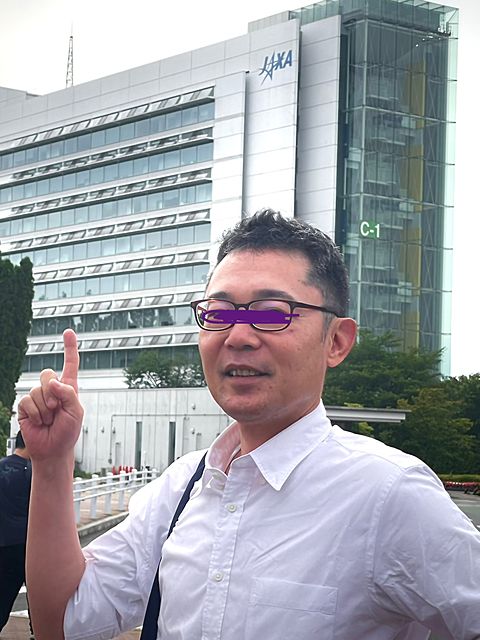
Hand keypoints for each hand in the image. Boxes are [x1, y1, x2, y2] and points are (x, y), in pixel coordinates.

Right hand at [18, 329, 83, 462]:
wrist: (53, 450)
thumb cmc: (68, 432)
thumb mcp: (76, 412)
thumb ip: (68, 394)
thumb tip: (54, 381)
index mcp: (68, 388)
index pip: (70, 364)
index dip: (69, 348)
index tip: (68, 331)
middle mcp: (52, 390)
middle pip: (47, 374)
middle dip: (52, 392)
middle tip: (56, 409)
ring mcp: (38, 397)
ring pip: (37, 390)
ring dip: (45, 408)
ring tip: (49, 420)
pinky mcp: (25, 406)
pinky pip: (27, 400)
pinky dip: (35, 413)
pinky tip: (39, 422)